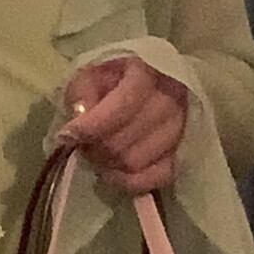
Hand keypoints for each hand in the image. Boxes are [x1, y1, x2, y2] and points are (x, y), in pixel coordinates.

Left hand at [60, 57, 188, 193]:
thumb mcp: (90, 74)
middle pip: (127, 140)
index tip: (68, 135)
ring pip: (137, 161)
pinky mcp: (184, 151)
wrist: (148, 83)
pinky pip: (158, 177)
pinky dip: (130, 181)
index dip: (93, 126)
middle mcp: (172, 99)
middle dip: (96, 147)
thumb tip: (78, 122)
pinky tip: (113, 172)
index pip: (124, 105)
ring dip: (109, 164)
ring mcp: (182, 127)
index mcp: (149, 72)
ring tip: (96, 154)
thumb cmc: (113, 78)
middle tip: (82, 145)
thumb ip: (82, 93)